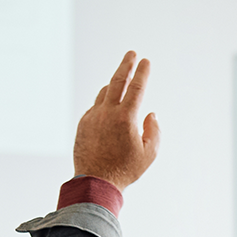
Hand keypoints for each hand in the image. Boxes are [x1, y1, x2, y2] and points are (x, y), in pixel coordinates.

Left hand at [72, 51, 159, 190]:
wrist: (95, 182)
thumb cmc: (125, 170)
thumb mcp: (149, 153)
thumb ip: (154, 130)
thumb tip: (151, 114)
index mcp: (126, 117)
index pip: (136, 87)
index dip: (143, 72)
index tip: (146, 61)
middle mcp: (107, 113)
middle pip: (117, 81)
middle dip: (125, 65)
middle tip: (131, 54)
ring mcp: (93, 117)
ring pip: (104, 93)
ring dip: (114, 84)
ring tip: (121, 80)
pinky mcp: (83, 125)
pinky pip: (95, 107)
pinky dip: (103, 103)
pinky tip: (108, 106)